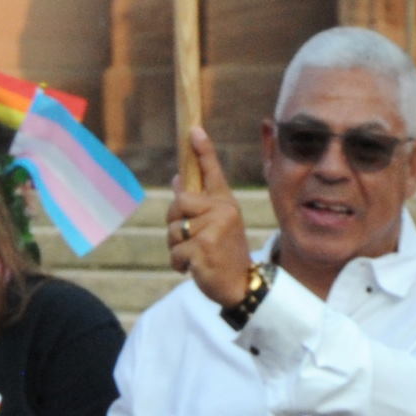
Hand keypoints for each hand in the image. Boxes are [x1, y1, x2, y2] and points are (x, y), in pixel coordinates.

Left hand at [167, 132, 257, 307]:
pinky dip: (179, 264)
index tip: (194, 130)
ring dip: (177, 248)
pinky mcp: (203, 247)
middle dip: (175, 223)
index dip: (202, 150)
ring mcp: (214, 229)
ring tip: (196, 256)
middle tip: (191, 240)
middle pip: (178, 203)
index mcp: (225, 203)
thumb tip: (177, 180)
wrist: (241, 285)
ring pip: (174, 230)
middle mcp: (223, 211)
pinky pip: (175, 252)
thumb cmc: (224, 253)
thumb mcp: (215, 225)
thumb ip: (199, 205)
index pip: (212, 171)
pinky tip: (195, 269)